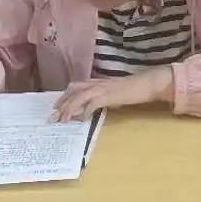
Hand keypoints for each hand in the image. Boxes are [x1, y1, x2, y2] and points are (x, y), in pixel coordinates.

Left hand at [52, 69, 173, 120]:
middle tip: (54, 116)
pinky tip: (83, 119)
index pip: (75, 86)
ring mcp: (103, 88)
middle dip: (62, 103)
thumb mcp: (113, 93)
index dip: (64, 97)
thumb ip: (101, 98)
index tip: (56, 108)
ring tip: (63, 120)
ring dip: (69, 108)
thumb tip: (89, 110)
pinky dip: (86, 111)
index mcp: (97, 82)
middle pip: (73, 90)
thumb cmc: (132, 89)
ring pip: (79, 96)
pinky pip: (93, 103)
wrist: (146, 83)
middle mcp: (97, 83)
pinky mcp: (109, 95)